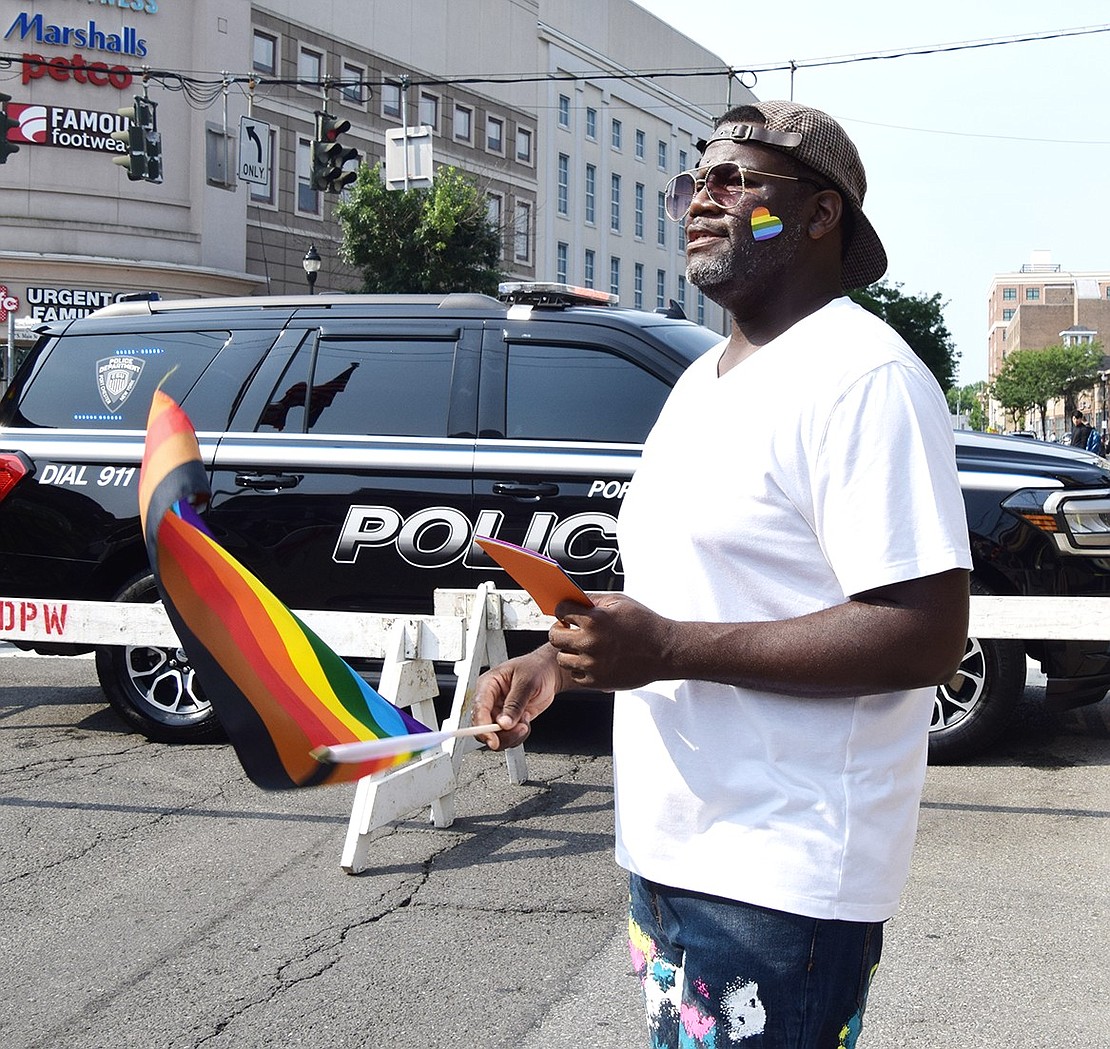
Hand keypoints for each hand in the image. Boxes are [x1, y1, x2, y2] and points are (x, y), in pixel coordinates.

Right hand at [473, 644, 566, 750]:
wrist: (550, 672)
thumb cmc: (537, 668)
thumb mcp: (527, 682)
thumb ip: (515, 703)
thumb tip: (504, 723)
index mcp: (488, 685)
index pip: (479, 709)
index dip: (483, 727)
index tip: (493, 740)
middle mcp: (490, 700)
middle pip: (484, 727)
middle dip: (501, 734)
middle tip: (519, 728)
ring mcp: (499, 711)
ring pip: (496, 735)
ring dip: (513, 735)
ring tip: (525, 721)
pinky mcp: (509, 720)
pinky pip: (508, 736)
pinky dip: (519, 735)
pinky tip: (526, 720)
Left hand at [549, 593, 674, 690]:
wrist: (666, 651)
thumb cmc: (645, 624)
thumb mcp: (620, 602)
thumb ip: (593, 600)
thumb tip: (573, 600)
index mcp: (594, 620)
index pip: (561, 611)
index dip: (563, 610)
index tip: (567, 613)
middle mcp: (590, 643)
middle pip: (555, 636)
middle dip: (561, 630)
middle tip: (571, 630)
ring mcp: (592, 664)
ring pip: (561, 658)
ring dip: (569, 651)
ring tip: (583, 646)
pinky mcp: (597, 681)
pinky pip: (575, 674)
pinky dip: (580, 668)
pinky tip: (593, 660)